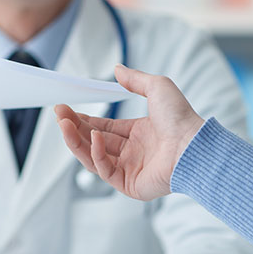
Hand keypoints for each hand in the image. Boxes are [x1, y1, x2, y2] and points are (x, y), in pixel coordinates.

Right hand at [55, 65, 204, 201]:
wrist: (193, 145)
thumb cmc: (182, 118)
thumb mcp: (158, 87)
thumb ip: (136, 79)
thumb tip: (118, 69)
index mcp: (139, 134)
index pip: (104, 128)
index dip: (84, 120)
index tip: (67, 110)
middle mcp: (133, 152)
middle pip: (94, 141)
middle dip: (75, 128)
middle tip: (59, 114)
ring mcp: (130, 169)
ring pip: (93, 157)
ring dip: (76, 140)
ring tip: (64, 124)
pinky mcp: (129, 184)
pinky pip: (105, 170)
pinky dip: (96, 154)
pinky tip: (95, 137)